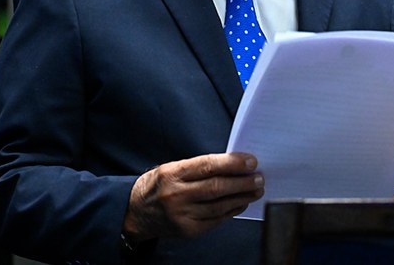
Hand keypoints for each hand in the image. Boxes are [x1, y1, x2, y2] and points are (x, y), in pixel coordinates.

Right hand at [122, 152, 263, 240]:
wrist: (135, 213)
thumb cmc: (157, 186)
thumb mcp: (171, 168)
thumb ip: (198, 167)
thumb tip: (232, 165)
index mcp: (172, 174)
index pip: (207, 166)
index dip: (232, 163)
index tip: (251, 161)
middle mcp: (176, 195)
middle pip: (217, 187)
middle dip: (242, 182)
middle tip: (259, 177)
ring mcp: (182, 215)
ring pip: (219, 206)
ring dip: (242, 197)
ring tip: (256, 190)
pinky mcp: (187, 231)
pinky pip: (216, 220)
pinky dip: (231, 211)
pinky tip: (241, 203)